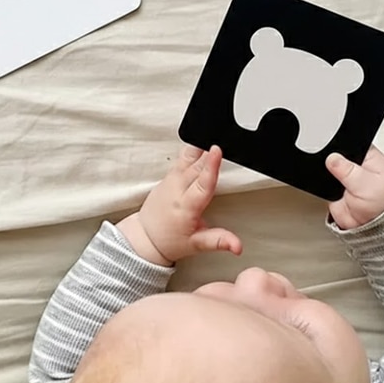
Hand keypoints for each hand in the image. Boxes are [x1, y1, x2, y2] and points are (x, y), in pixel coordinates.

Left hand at [117, 145, 242, 265]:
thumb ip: (219, 241)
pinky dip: (192, 150)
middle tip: (224, 142)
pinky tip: (200, 142)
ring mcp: (170, 181)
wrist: (145, 237)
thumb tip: (237, 246)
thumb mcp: (197, 245)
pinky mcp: (168, 177)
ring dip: (200, 148)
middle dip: (210, 154)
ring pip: (187, 159)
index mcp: (186, 208)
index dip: (211, 166)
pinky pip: (182, 159)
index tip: (217, 151)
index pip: (201, 184)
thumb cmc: (170, 241)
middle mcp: (176, 191)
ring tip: (211, 136)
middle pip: (196, 167)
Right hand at [325, 146, 383, 230]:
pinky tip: (329, 187)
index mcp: (368, 156)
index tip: (333, 149)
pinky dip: (322, 184)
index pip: (351, 141)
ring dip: (327, 173)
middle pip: (336, 153)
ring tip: (335, 182)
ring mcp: (343, 176)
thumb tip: (332, 158)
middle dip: (332, 160)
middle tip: (336, 170)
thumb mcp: (366, 183)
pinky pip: (323, 181)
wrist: (374, 228)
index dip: (341, 143)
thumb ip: (348, 170)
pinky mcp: (334, 187)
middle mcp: (355, 164)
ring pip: (328, 167)